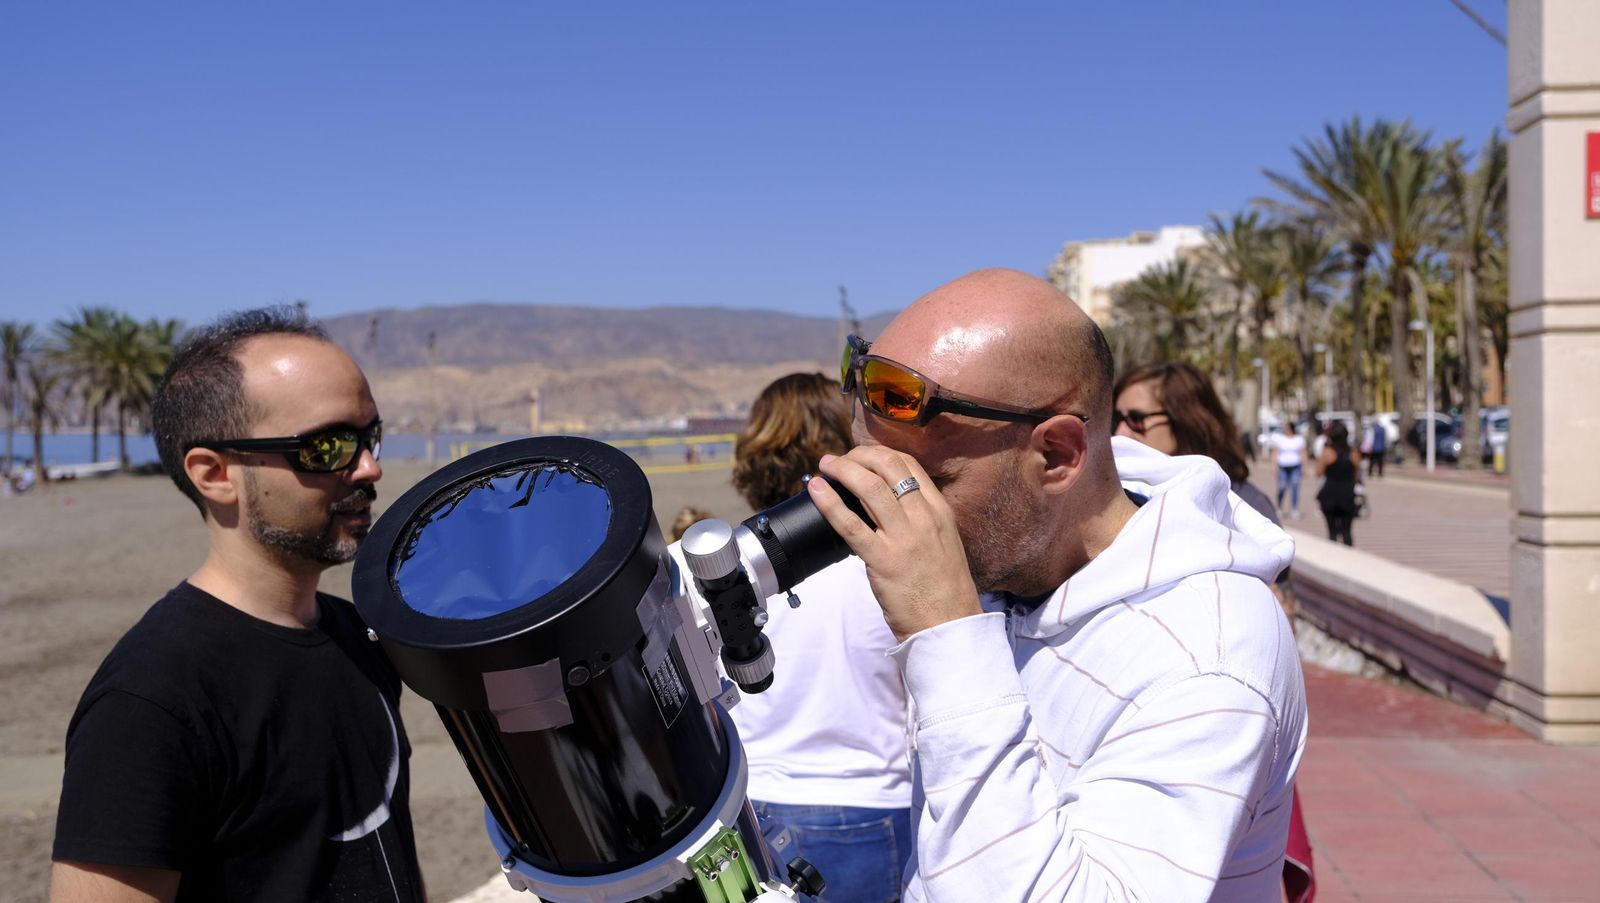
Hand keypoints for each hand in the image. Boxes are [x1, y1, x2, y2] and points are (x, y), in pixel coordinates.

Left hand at [808, 446, 981, 641]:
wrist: (949, 626)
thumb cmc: (943, 589)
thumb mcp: (942, 543)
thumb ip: (921, 520)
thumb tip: (889, 505)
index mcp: (939, 511)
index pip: (910, 465)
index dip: (880, 454)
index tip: (862, 456)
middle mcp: (924, 518)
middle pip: (888, 467)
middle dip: (859, 455)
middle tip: (840, 460)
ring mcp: (904, 538)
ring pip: (869, 487)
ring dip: (842, 470)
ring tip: (825, 466)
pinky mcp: (883, 560)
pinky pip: (851, 524)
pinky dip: (829, 503)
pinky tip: (816, 491)